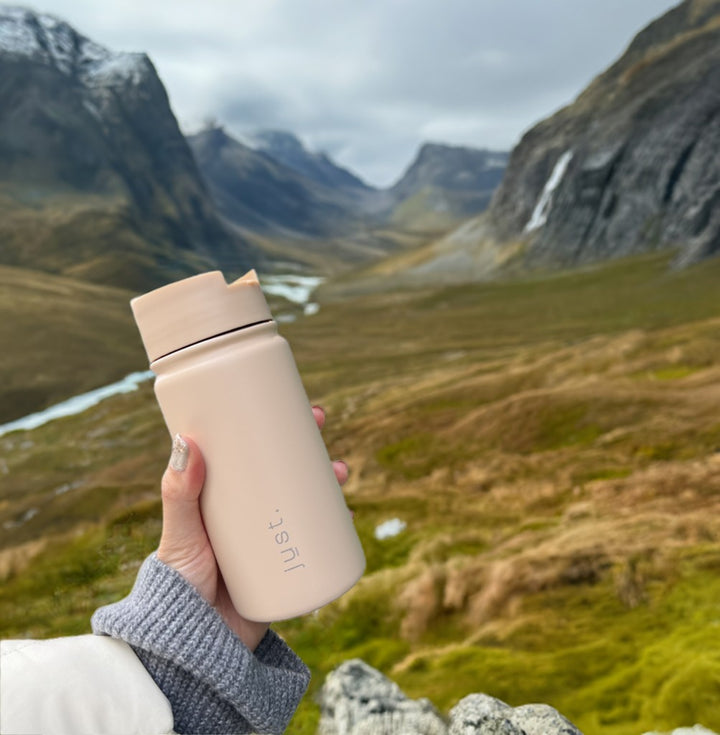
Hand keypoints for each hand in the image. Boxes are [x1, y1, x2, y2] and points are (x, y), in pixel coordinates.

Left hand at [156, 406, 348, 650]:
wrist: (195, 652)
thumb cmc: (177, 588)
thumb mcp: (180, 535)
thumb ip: (179, 494)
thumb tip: (187, 440)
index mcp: (222, 499)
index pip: (247, 453)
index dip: (268, 425)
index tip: (282, 402)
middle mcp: (249, 514)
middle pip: (282, 470)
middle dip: (305, 444)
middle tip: (319, 423)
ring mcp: (270, 539)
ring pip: (304, 499)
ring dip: (327, 479)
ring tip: (341, 470)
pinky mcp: (287, 567)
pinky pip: (317, 540)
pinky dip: (336, 525)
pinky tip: (349, 513)